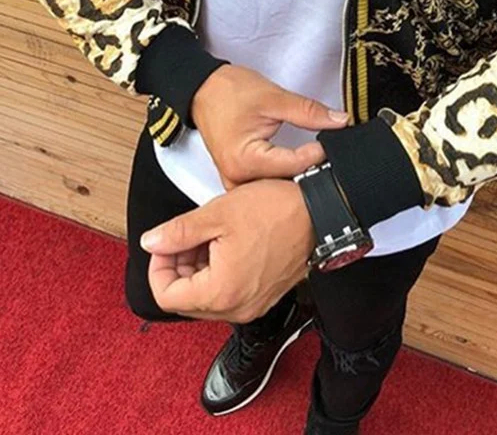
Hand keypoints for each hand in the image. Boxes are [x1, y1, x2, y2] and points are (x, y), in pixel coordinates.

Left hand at [141, 178, 315, 323]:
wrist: (321, 212)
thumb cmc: (278, 210)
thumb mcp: (218, 213)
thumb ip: (178, 232)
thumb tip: (152, 242)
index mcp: (221, 292)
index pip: (166, 296)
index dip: (158, 267)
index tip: (165, 244)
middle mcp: (237, 308)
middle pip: (186, 299)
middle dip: (179, 266)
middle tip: (187, 235)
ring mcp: (253, 304)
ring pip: (207, 296)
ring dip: (198, 268)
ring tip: (210, 235)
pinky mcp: (264, 296)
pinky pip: (229, 292)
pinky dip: (219, 272)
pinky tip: (226, 243)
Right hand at [191, 63, 348, 189]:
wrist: (204, 89)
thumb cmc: (229, 92)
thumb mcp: (274, 97)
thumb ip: (309, 112)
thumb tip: (339, 121)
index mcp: (245, 161)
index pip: (294, 166)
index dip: (318, 154)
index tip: (332, 142)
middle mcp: (237, 178)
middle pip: (285, 183)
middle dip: (309, 170)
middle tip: (328, 155)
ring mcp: (235, 181)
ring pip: (276, 188)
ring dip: (296, 176)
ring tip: (312, 160)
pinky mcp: (238, 178)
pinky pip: (265, 185)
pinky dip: (282, 176)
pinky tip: (294, 166)